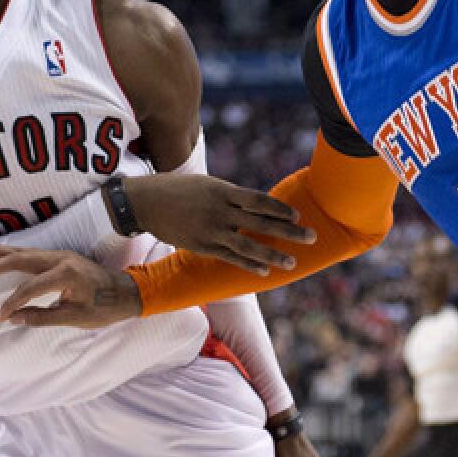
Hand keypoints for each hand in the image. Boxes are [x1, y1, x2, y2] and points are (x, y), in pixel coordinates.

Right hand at [0, 246, 142, 326]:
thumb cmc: (104, 308)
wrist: (125, 292)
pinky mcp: (57, 257)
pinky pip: (27, 252)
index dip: (12, 303)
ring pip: (20, 250)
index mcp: (66, 273)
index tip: (0, 318)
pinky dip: (7, 253)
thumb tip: (12, 319)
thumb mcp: (75, 318)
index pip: (29, 288)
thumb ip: (43, 318)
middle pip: (18, 258)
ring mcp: (58, 254)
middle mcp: (60, 258)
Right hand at [120, 175, 315, 274]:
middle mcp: (220, 211)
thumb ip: (232, 196)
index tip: (298, 216)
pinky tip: (264, 271)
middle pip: (261, 223)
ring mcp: (211, 231)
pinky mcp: (201, 247)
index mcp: (224, 191)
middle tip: (312, 237)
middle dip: (289, 231)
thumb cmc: (180, 190)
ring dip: (273, 255)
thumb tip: (256, 206)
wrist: (146, 202)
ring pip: (248, 246)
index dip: (281, 210)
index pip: (260, 201)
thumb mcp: (208, 185)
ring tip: (292, 262)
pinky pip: (230, 258)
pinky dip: (248, 265)